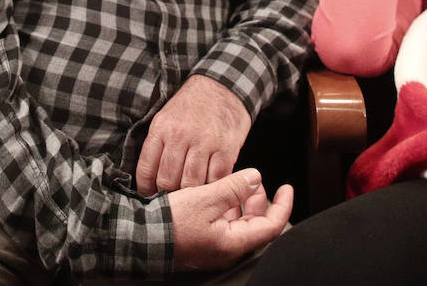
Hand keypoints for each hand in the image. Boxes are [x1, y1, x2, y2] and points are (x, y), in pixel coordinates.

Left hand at [136, 75, 250, 195]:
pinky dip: (212, 190)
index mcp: (161, 128)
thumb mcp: (166, 116)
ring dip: (190, 196)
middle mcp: (180, 136)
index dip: (146, 189)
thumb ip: (158, 144)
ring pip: (191, 184)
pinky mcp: (225, 149)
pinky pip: (215, 179)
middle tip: (172, 204)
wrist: (223, 85)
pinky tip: (210, 192)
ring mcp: (203, 143)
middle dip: (168, 196)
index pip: (146, 169)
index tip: (150, 197)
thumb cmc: (192, 105)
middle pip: (167, 180)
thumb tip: (148, 178)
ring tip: (190, 202)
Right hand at [170, 169, 292, 271]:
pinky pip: (223, 226)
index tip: (286, 187)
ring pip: (239, 224)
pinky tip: (216, 194)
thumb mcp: (205, 199)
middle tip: (253, 181)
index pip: (272, 226)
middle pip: (256, 224)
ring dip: (240, 203)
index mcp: (233, 243)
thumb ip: (233, 188)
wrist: (140, 239)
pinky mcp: (202, 244)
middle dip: (258, 200)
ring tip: (232, 182)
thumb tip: (256, 177)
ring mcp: (214, 248)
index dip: (282, 205)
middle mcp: (227, 250)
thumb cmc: (171, 222)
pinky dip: (226, 209)